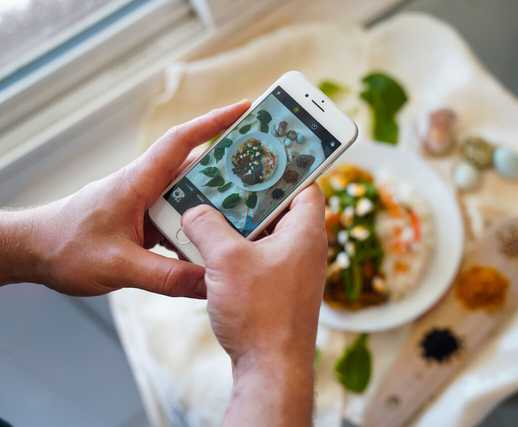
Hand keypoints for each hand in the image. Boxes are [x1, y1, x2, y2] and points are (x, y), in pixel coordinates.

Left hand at [0, 101, 249, 297]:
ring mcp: (145, 203)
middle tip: (265, 165)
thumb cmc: (65, 247)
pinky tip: (215, 241)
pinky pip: (179, 217)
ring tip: (252, 206)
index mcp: (138, 182)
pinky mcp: (143, 221)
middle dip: (230, 162)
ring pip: (190, 194)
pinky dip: (199, 224)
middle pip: (195, 166)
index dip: (214, 122)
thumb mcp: (118, 267)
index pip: (181, 141)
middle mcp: (145, 186)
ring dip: (217, 198)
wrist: (34, 252)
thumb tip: (209, 283)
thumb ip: (165, 277)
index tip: (244, 110)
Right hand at [181, 185, 326, 425]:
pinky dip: (240, 249)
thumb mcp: (226, 261)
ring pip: (267, 233)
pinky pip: (261, 256)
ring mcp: (293, 269)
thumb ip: (206, 226)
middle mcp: (305, 248)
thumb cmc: (261, 313)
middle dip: (251, 195)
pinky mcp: (280, 288)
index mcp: (306, 232)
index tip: (260, 157)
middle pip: (281, 207)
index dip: (285, 168)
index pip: (305, 184)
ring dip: (240, 224)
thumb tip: (194, 210)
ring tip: (212, 212)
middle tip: (224, 183)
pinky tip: (213, 249)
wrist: (271, 368)